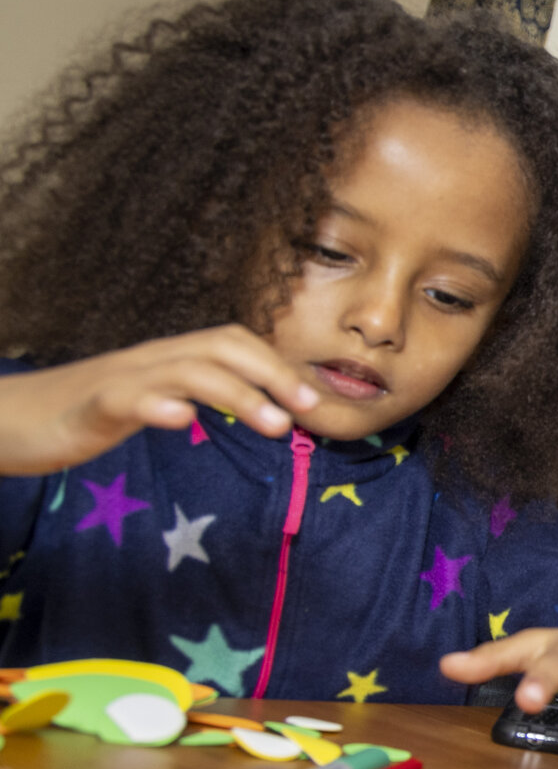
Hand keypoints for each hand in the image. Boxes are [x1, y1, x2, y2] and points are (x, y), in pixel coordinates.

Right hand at [0, 326, 320, 474]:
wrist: (5, 417)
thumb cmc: (79, 412)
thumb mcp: (146, 403)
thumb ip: (190, 399)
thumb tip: (250, 409)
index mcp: (166, 361)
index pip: (232, 344)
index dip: (277, 365)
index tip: (316, 399)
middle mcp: (149, 361)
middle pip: (220, 347)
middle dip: (272, 374)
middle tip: (309, 409)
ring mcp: (118, 380)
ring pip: (186, 371)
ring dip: (237, 395)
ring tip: (274, 425)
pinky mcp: (86, 406)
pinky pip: (124, 398)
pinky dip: (157, 407)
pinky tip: (182, 420)